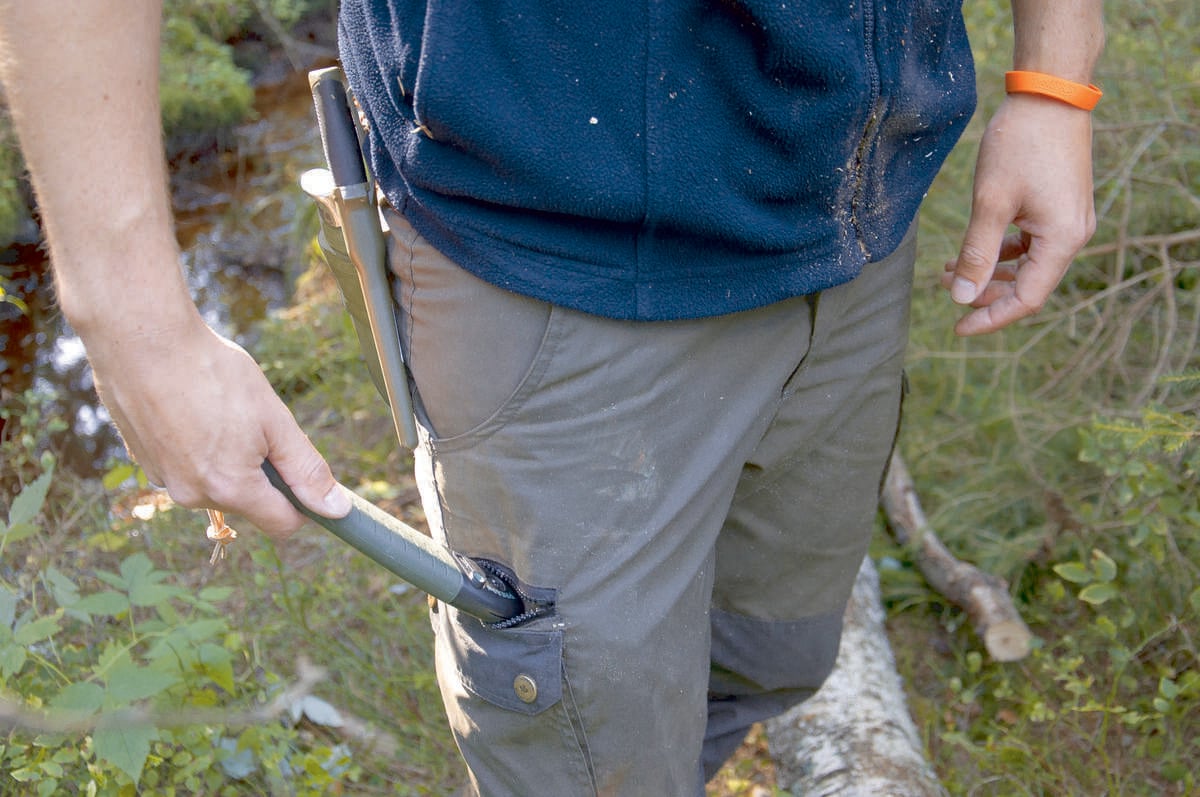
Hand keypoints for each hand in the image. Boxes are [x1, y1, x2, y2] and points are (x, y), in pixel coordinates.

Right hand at [84, 313, 350, 537]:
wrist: (140, 338)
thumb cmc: (212, 372)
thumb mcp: (273, 418)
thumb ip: (305, 469)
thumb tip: (336, 510)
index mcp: (230, 489)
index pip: (282, 524)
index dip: (303, 503)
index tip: (304, 473)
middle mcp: (192, 496)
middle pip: (248, 501)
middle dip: (260, 470)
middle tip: (253, 420)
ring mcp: (162, 479)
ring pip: (215, 481)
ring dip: (226, 456)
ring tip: (216, 408)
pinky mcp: (143, 461)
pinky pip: (185, 465)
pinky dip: (194, 444)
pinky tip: (189, 407)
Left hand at [945, 94, 1096, 335]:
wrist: (1049, 96)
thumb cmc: (1020, 145)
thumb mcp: (991, 203)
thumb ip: (977, 254)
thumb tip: (962, 298)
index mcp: (1063, 240)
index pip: (1027, 299)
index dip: (991, 318)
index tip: (957, 328)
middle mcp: (1073, 236)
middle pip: (1028, 285)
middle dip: (985, 292)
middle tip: (946, 289)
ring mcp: (1068, 221)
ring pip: (1027, 265)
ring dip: (989, 270)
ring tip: (949, 268)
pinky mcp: (1059, 208)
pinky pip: (1030, 244)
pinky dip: (1000, 251)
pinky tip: (970, 248)